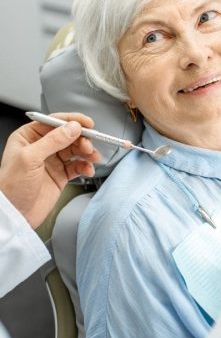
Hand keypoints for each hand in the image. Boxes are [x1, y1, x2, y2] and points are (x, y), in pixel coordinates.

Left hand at [0, 113, 100, 228]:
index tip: (87, 124)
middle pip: (68, 135)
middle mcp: (41, 147)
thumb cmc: (11, 187)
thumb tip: (73, 127)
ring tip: (92, 157)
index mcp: (28, 137)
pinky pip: (77, 166)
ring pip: (75, 149)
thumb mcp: (30, 158)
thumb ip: (53, 141)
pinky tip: (88, 170)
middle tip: (89, 146)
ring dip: (87, 152)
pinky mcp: (60, 175)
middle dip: (82, 139)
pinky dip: (85, 166)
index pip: (54, 122)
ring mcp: (51, 161)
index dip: (72, 121)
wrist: (14, 215)